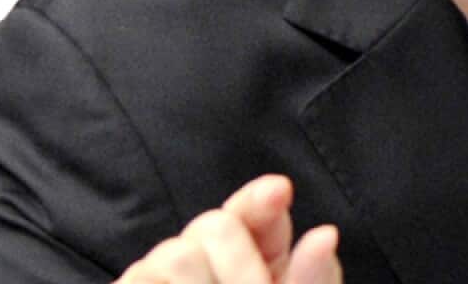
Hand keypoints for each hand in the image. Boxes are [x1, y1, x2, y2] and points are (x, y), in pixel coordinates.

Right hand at [115, 174, 340, 283]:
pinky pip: (142, 281)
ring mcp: (160, 276)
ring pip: (178, 255)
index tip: (280, 192)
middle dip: (244, 267)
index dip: (262, 199)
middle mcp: (202, 258)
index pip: (252, 211)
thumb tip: (326, 234)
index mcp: (252, 256)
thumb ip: (311, 282)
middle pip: (215, 225)